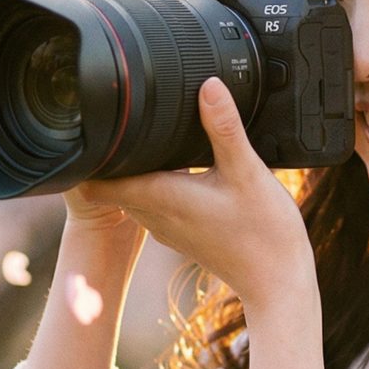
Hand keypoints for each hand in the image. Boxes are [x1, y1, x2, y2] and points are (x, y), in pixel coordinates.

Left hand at [60, 0, 316, 307]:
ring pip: (133, 192)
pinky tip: (180, 165)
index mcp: (160, 197)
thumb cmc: (264, 234)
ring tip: (147, 136)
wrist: (278, 283)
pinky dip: (157, 181)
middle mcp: (155, 215)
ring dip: (134, 168)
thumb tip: (208, 86)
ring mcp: (167, 227)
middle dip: (111, 155)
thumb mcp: (247, 172)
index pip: (96, 182)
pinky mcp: (182, 233)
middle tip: (117, 121)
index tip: (93, 129)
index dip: (89, 157)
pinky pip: (154, 201)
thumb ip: (224, 127)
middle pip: (111, 183)